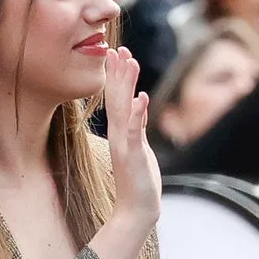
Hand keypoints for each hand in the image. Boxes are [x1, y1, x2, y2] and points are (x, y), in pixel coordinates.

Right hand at [104, 47, 160, 225]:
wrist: (136, 210)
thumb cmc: (138, 181)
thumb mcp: (139, 147)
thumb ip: (138, 126)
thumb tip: (139, 105)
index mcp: (120, 132)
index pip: (116, 98)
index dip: (116, 75)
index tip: (117, 53)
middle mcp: (119, 135)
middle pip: (117, 98)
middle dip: (118, 72)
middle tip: (117, 48)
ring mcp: (125, 144)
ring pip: (124, 108)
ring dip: (127, 85)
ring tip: (130, 62)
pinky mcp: (134, 155)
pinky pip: (135, 131)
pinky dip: (137, 114)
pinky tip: (142, 98)